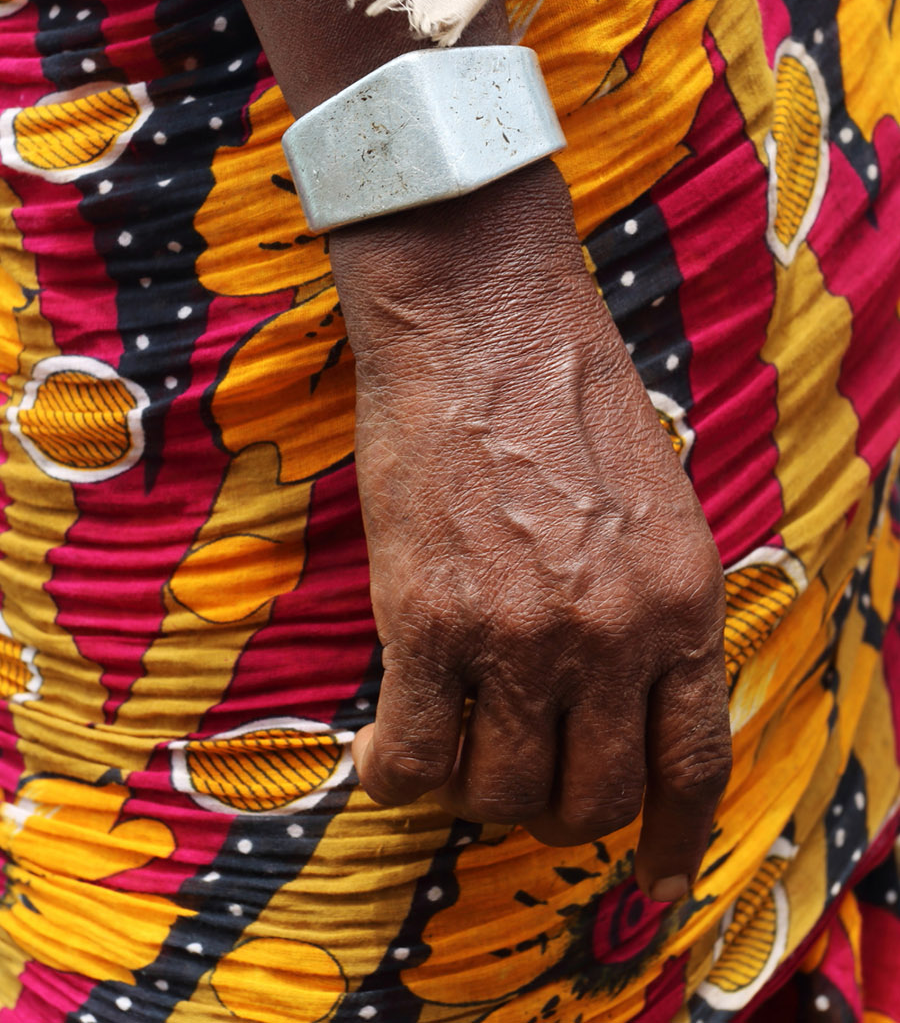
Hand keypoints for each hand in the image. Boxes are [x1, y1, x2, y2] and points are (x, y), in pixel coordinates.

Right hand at [156, 0, 729, 895]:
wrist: (483, 319)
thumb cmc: (568, 395)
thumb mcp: (657, 505)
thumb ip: (650, 610)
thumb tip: (621, 700)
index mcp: (682, 599)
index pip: (693, 764)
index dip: (669, 835)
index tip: (647, 867)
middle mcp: (612, 631)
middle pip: (591, 797)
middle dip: (558, 811)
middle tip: (522, 780)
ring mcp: (519, 632)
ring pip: (503, 793)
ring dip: (477, 794)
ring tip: (453, 756)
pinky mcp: (428, 618)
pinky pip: (417, 757)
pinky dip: (400, 776)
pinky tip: (386, 758)